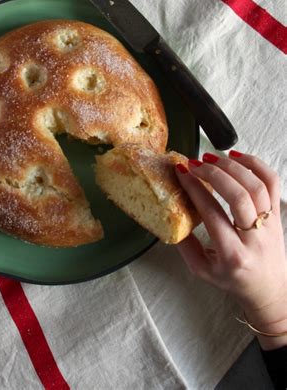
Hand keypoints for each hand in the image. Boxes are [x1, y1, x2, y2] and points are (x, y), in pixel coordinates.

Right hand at [175, 151, 285, 349]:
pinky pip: (272, 183)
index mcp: (233, 255)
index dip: (195, 189)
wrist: (269, 290)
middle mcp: (255, 239)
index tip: (181, 172)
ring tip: (213, 158)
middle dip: (214, 174)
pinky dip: (256, 164)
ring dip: (233, 166)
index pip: (212, 213)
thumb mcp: (202, 270)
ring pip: (257, 187)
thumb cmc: (234, 280)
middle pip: (239, 196)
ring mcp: (270, 225)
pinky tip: (237, 156)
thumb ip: (184, 245)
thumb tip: (170, 213)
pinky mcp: (278, 214)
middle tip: (195, 163)